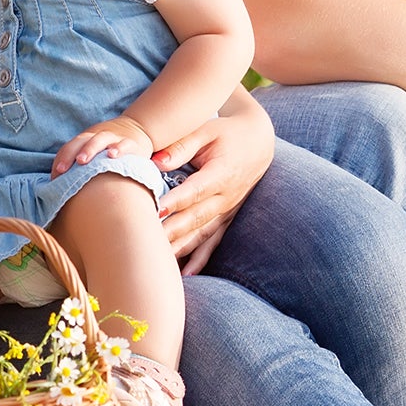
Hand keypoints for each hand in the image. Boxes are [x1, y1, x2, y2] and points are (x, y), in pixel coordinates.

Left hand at [50, 115, 152, 177]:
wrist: (135, 130)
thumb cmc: (107, 152)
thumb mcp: (93, 156)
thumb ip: (78, 169)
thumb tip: (59, 188)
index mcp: (85, 140)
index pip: (70, 147)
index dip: (61, 160)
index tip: (55, 175)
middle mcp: (97, 137)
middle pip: (82, 141)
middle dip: (70, 154)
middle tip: (63, 169)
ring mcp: (114, 139)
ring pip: (100, 139)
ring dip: (89, 148)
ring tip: (82, 161)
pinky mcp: (131, 144)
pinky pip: (124, 144)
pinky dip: (118, 148)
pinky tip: (112, 155)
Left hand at [154, 105, 274, 273]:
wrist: (258, 141)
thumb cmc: (226, 132)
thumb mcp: (205, 131)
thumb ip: (181, 146)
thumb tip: (157, 161)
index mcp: (221, 173)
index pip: (195, 191)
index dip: (176, 202)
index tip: (156, 211)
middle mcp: (226, 196)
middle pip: (195, 217)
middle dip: (172, 231)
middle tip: (148, 240)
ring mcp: (228, 210)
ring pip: (202, 234)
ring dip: (181, 248)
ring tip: (160, 261)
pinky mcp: (227, 218)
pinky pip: (213, 242)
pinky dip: (200, 259)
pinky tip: (186, 275)